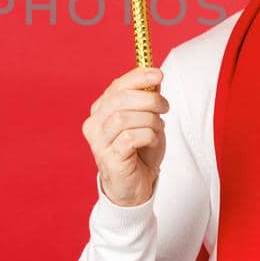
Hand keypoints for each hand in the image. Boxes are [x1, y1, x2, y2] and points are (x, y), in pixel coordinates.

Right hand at [82, 67, 168, 206]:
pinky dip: (148, 135)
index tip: (158, 74)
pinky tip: (152, 141)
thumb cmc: (139, 151)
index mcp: (100, 110)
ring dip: (149, 120)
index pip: (116, 86)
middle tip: (165, 106)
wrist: (135, 186)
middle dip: (148, 99)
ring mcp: (99, 143)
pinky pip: (130, 138)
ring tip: (158, 128)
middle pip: (119, 100)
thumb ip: (147, 99)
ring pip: (124, 118)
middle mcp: (94, 124)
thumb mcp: (146, 120)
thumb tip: (154, 77)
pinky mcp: (109, 159)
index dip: (138, 77)